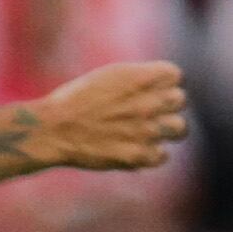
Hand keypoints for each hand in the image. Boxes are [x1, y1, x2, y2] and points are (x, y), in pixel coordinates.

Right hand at [27, 61, 191, 174]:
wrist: (53, 129)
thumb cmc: (75, 100)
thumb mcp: (109, 75)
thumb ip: (138, 79)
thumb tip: (160, 86)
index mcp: (141, 78)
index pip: (175, 76)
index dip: (162, 83)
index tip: (148, 91)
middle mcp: (149, 102)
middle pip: (180, 100)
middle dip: (166, 106)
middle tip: (147, 112)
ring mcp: (147, 130)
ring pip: (179, 128)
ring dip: (166, 130)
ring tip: (146, 132)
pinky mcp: (138, 156)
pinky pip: (163, 155)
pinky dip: (151, 154)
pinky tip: (134, 149)